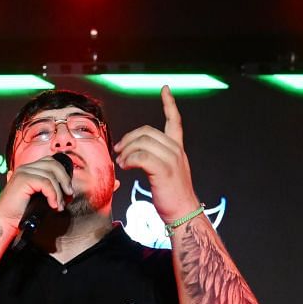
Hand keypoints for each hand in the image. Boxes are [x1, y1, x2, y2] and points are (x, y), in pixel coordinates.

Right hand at [0, 153, 75, 223]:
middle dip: (65, 179)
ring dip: (59, 192)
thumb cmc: (19, 214)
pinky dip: (53, 194)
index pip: (51, 162)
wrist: (4, 222)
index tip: (68, 191)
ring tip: (59, 206)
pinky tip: (53, 205)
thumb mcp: (37, 198)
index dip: (63, 174)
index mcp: (28, 170)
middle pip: (53, 164)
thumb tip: (66, 189)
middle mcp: (25, 168)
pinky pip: (46, 183)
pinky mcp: (23, 180)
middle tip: (69, 195)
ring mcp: (23, 172)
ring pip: (51, 175)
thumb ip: (47, 190)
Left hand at [113, 86, 197, 220]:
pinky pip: (141, 156)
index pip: (175, 121)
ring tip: (121, 162)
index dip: (169, 103)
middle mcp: (176, 150)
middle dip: (129, 138)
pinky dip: (129, 159)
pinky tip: (125, 166)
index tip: (165, 89)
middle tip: (118, 150)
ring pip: (142, 142)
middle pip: (147, 131)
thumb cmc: (172, 197)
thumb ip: (155, 160)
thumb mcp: (166, 173)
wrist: (184, 214)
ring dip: (126, 150)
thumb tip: (134, 156)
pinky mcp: (163, 170)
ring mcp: (171, 159)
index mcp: (178, 149)